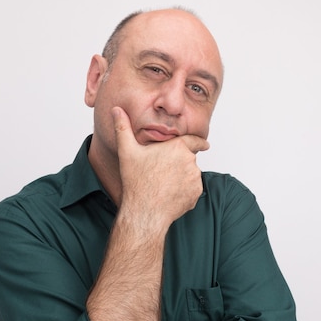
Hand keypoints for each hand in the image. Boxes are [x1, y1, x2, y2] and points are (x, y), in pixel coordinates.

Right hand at [112, 106, 207, 227]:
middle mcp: (190, 161)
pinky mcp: (196, 194)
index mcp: (177, 147)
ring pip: (190, 175)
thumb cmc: (136, 182)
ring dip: (182, 178)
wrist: (145, 211)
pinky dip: (184, 192)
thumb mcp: (127, 152)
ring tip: (163, 185)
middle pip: (188, 160)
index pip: (195, 140)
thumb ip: (123, 128)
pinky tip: (169, 195)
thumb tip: (116, 110)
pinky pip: (192, 190)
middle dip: (179, 164)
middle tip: (162, 173)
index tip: (204, 144)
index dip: (199, 142)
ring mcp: (194, 178)